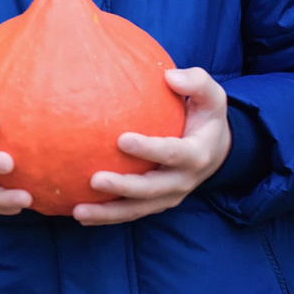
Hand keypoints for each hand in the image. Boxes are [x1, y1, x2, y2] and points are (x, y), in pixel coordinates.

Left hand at [74, 66, 230, 225]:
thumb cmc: (206, 117)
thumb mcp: (212, 96)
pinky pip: (130, 212)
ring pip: (137, 209)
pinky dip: (106, 216)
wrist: (216, 151)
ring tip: (78, 211)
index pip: (173, 153)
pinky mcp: (155, 203)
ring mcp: (169, 196)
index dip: (149, 149)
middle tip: (95, 180)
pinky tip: (77, 212)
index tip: (122, 139)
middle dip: (123, 187)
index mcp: (196, 154)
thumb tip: (169, 76)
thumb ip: (197, 82)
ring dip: (108, 213)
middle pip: (151, 189)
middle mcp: (183, 180)